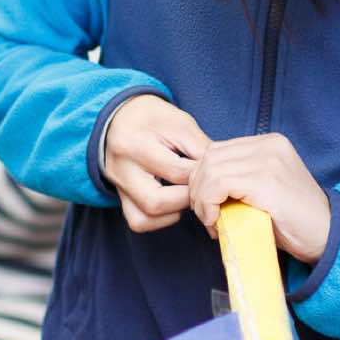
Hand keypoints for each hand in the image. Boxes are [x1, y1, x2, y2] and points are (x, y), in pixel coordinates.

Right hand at [103, 95, 209, 233]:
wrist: (122, 118)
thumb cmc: (154, 119)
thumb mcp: (180, 124)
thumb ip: (200, 148)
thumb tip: (221, 174)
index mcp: (133, 144)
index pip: (175, 172)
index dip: (202, 176)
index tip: (214, 172)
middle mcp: (120, 169)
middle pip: (156, 202)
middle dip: (187, 199)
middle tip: (202, 188)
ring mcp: (118, 186)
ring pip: (144, 217)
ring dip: (174, 212)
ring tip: (188, 195)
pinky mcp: (120, 197)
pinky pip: (138, 221)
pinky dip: (160, 220)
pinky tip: (173, 205)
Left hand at [187, 134, 331, 263]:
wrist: (328, 237)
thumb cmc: (294, 222)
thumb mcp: (264, 191)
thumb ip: (239, 179)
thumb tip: (199, 185)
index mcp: (269, 143)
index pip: (216, 150)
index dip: (203, 179)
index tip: (208, 207)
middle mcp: (269, 145)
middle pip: (209, 157)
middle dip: (198, 188)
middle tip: (207, 217)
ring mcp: (268, 160)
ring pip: (209, 169)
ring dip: (201, 199)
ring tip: (213, 222)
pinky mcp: (266, 180)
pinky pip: (217, 184)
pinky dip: (207, 205)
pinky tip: (215, 222)